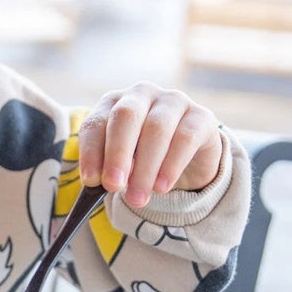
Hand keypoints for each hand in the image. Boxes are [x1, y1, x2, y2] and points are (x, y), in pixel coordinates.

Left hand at [77, 83, 223, 208]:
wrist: (186, 160)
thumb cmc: (140, 158)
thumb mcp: (119, 163)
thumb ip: (109, 169)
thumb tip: (101, 182)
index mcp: (112, 102)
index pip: (96, 122)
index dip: (91, 152)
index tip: (90, 181)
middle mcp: (141, 94)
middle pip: (126, 117)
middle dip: (117, 154)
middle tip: (113, 186)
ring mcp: (173, 101)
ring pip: (156, 129)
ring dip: (144, 168)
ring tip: (137, 197)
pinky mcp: (202, 116)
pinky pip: (185, 138)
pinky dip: (171, 166)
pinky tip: (161, 187)